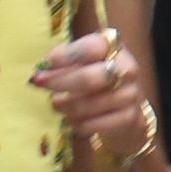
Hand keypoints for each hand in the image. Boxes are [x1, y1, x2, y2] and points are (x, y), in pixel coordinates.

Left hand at [31, 27, 149, 159]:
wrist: (124, 107)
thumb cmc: (95, 78)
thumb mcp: (82, 62)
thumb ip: (64, 62)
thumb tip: (42, 70)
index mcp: (114, 47)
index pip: (91, 48)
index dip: (65, 56)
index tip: (44, 64)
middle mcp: (127, 68)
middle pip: (89, 78)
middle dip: (60, 82)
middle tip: (39, 84)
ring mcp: (131, 94)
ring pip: (89, 104)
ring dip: (66, 106)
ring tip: (57, 105)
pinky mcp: (130, 118)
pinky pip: (95, 124)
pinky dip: (78, 124)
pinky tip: (72, 120)